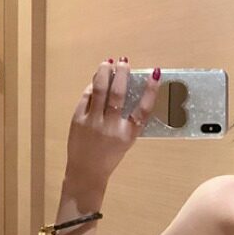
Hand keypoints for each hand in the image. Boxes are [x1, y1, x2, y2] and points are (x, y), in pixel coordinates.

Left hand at [65, 57, 160, 189]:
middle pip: (118, 94)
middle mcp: (111, 128)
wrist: (86, 172)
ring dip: (105, 72)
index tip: (155, 74)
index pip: (143, 109)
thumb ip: (127, 119)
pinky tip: (97, 81)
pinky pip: (87, 97)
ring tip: (108, 63)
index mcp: (127, 135)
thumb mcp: (124, 141)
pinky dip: (93, 86)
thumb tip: (126, 88)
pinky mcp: (78, 120)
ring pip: (100, 90)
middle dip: (122, 74)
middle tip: (124, 62)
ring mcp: (93, 123)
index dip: (150, 90)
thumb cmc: (108, 156)